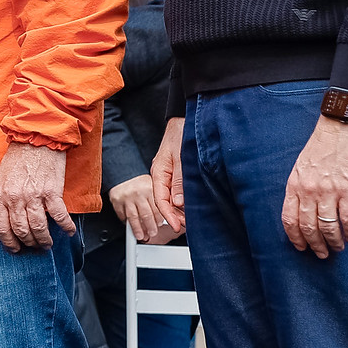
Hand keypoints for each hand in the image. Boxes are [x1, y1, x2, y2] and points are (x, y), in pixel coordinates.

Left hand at [0, 142, 74, 252]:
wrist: (36, 138)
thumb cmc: (19, 156)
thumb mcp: (1, 177)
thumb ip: (2, 197)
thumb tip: (5, 215)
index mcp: (1, 195)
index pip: (1, 226)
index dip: (7, 241)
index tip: (14, 248)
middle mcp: (16, 198)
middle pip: (20, 230)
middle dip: (28, 243)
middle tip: (34, 247)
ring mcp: (34, 196)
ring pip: (38, 227)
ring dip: (44, 240)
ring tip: (48, 244)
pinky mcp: (52, 191)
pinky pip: (59, 215)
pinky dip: (65, 226)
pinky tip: (68, 232)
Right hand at [109, 173, 172, 243]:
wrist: (122, 173)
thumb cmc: (139, 181)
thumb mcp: (152, 185)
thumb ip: (158, 199)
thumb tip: (165, 217)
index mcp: (150, 189)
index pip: (157, 209)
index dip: (159, 219)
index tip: (160, 225)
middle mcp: (138, 194)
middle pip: (146, 215)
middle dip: (150, 227)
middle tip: (152, 233)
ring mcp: (126, 198)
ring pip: (133, 218)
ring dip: (138, 229)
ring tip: (141, 236)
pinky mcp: (116, 201)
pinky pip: (122, 215)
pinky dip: (126, 223)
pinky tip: (130, 227)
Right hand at [151, 119, 185, 236]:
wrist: (183, 121)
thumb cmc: (180, 135)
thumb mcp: (182, 158)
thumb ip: (180, 181)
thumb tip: (179, 202)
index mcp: (159, 172)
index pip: (160, 199)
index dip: (168, 215)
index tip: (177, 226)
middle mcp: (161, 175)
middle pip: (164, 201)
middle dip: (174, 215)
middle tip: (185, 226)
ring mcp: (167, 174)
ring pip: (170, 197)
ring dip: (178, 209)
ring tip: (188, 219)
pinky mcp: (175, 172)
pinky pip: (175, 190)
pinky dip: (181, 200)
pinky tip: (188, 206)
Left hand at [281, 116, 347, 257]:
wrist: (342, 126)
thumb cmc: (322, 145)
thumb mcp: (301, 165)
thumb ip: (300, 186)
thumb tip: (303, 207)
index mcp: (294, 185)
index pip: (289, 218)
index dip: (295, 237)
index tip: (301, 247)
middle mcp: (308, 191)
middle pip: (308, 227)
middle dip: (314, 245)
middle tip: (322, 254)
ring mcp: (328, 191)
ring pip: (327, 227)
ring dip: (333, 242)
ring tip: (338, 247)